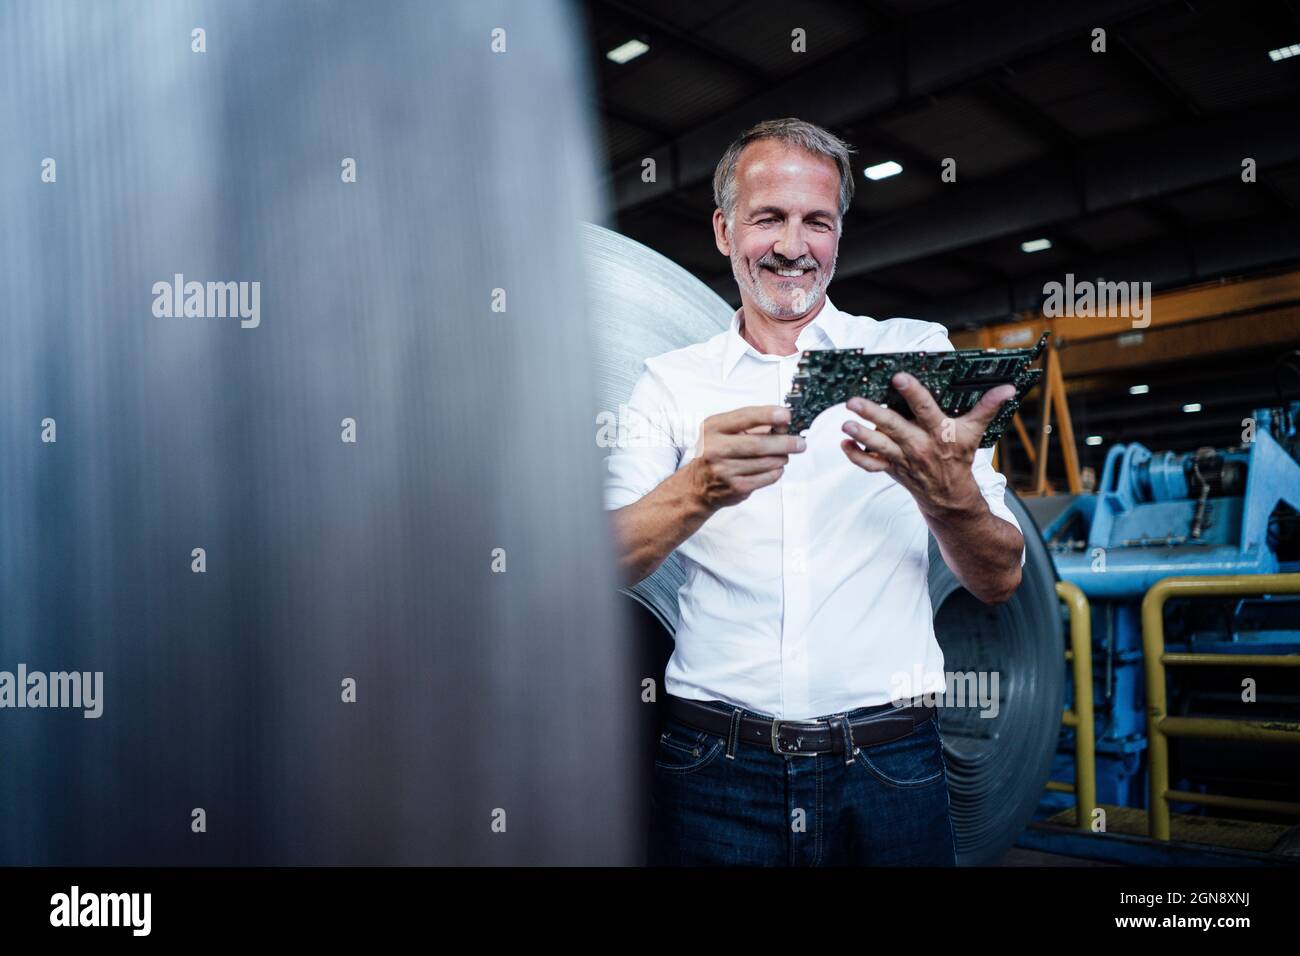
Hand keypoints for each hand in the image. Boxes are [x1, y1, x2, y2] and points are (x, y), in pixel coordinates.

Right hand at [688, 405, 806, 510]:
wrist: (697, 486)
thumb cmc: (715, 453)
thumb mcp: (723, 431)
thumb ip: (751, 425)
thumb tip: (782, 424)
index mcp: (713, 428)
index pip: (744, 418)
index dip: (767, 415)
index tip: (786, 415)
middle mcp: (715, 448)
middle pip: (759, 444)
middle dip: (784, 442)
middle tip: (799, 443)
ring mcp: (724, 470)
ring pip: (767, 462)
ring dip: (781, 458)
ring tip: (783, 455)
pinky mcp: (735, 487)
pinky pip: (767, 477)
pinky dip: (776, 471)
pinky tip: (774, 467)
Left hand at [839, 375, 1014, 517]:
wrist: (950, 496)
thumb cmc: (958, 459)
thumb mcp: (974, 432)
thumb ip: (987, 407)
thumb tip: (1008, 388)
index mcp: (939, 432)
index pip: (925, 409)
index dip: (913, 393)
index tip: (899, 377)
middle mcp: (919, 445)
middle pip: (893, 427)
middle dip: (873, 414)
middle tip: (854, 401)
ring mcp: (902, 458)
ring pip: (878, 446)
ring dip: (860, 434)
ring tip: (845, 423)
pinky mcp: (891, 468)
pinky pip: (869, 464)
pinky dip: (855, 455)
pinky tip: (843, 443)